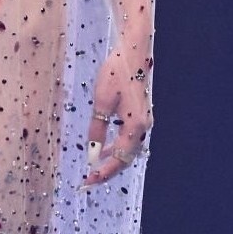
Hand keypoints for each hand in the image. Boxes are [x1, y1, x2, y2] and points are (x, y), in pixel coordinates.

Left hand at [82, 48, 152, 187]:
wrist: (133, 51)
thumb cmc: (116, 73)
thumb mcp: (102, 101)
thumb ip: (98, 129)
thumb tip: (92, 154)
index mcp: (136, 127)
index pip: (119, 159)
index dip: (103, 172)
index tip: (87, 182)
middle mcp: (144, 127)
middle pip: (127, 158)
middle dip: (108, 169)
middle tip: (89, 179)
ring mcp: (144, 120)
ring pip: (129, 149)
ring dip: (112, 158)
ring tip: (95, 166)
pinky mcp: (141, 113)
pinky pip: (129, 138)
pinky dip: (117, 146)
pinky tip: (105, 144)